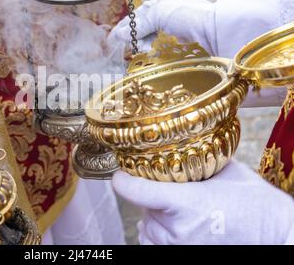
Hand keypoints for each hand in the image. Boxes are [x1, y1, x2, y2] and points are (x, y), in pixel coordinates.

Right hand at [109, 0, 216, 54]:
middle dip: (133, 39)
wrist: (213, 31)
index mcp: (158, 5)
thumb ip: (138, 25)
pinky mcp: (175, 48)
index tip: (111, 41)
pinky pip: (156, 52)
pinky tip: (151, 54)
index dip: (122, 28)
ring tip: (146, 49)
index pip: (134, 18)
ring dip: (143, 47)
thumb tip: (117, 35)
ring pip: (146, 43)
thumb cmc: (187, 16)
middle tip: (132, 45)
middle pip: (139, 31)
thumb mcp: (158, 14)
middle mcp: (162, 17)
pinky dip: (151, 54)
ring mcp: (169, 33)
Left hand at [113, 160, 293, 244]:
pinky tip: (177, 228)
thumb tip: (177, 148)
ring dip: (155, 217)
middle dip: (150, 197)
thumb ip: (197, 161)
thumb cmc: (258, 205)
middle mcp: (177, 230)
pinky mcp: (180, 258)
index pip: (134, 191)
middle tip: (171, 190)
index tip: (123, 173)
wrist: (279, 239)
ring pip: (146, 228)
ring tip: (179, 212)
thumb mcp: (228, 172)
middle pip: (142, 208)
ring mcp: (178, 249)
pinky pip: (153, 244)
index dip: (124, 180)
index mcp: (186, 203)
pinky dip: (158, 235)